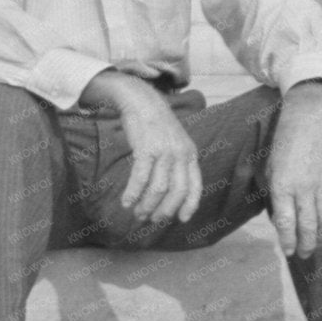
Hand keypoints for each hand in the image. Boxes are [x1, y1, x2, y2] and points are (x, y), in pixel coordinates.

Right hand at [114, 85, 203, 225]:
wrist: (142, 101)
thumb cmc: (157, 125)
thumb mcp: (176, 142)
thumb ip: (178, 162)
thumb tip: (171, 189)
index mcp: (190, 154)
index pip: (195, 186)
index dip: (190, 206)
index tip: (182, 219)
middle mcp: (180, 154)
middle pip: (176, 192)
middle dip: (164, 210)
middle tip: (152, 219)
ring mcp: (164, 151)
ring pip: (158, 189)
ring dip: (147, 205)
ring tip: (137, 214)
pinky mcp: (146, 148)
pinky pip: (140, 178)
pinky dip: (133, 193)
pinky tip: (126, 201)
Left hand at [266, 82, 321, 256]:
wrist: (307, 121)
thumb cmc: (283, 145)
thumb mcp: (270, 169)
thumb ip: (276, 196)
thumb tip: (282, 221)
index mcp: (282, 185)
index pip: (286, 222)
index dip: (288, 241)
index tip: (288, 252)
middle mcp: (303, 187)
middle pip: (308, 226)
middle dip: (307, 245)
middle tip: (304, 254)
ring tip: (319, 245)